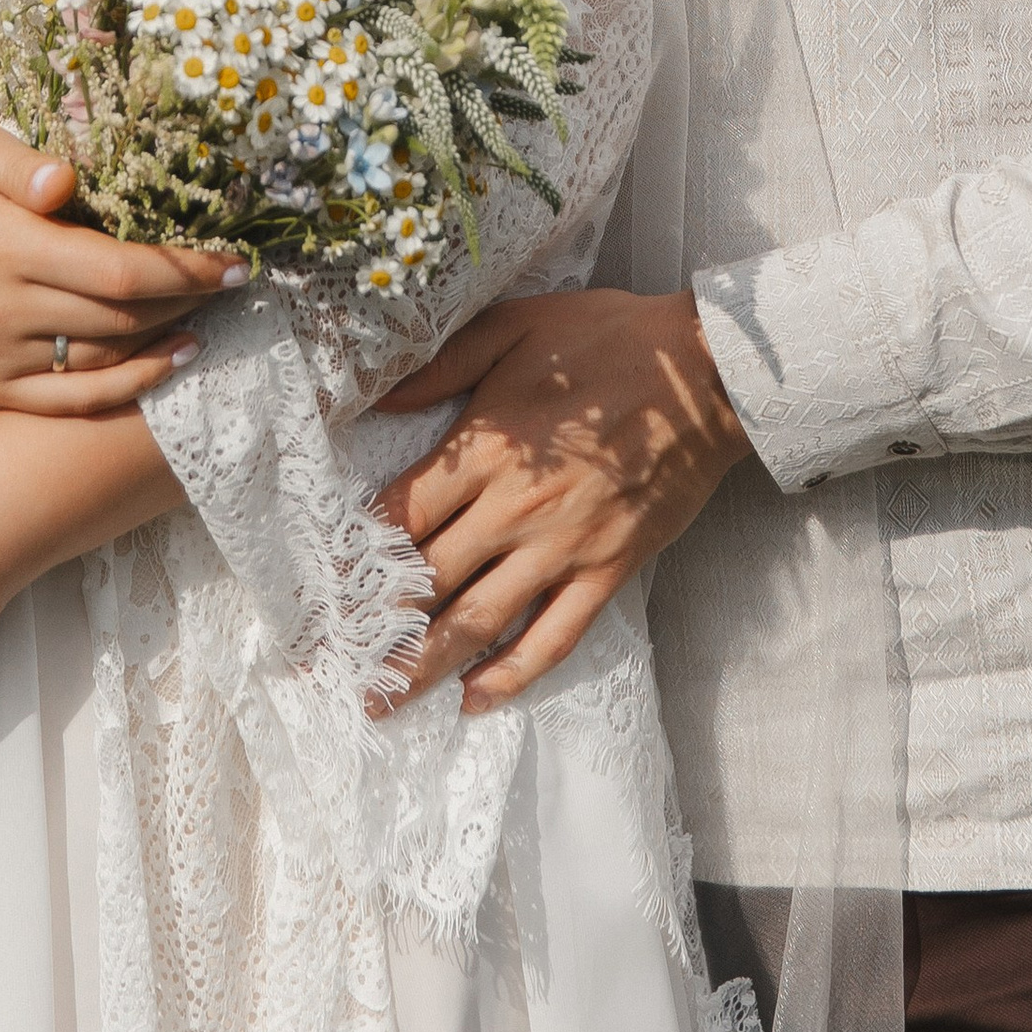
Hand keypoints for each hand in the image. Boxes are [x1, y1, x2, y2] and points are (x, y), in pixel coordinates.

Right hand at [0, 125, 238, 413]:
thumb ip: (18, 161)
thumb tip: (67, 182)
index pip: (114, 267)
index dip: (184, 268)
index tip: (234, 260)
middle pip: (119, 316)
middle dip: (188, 299)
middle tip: (232, 280)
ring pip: (102, 360)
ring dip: (167, 338)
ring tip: (209, 312)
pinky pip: (69, 401)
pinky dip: (129, 386)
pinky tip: (170, 359)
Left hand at [370, 291, 752, 711]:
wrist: (709, 373)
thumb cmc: (608, 341)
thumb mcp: (513, 327)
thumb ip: (440, 365)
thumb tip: (375, 399)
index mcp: (486, 448)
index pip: (402, 514)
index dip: (356, 555)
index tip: (322, 588)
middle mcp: (516, 507)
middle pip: (428, 579)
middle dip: (374, 627)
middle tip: (330, 665)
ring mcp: (563, 547)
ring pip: (479, 621)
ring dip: (424, 668)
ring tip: (380, 705)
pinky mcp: (608, 570)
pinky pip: (554, 637)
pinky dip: (513, 676)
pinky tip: (475, 702)